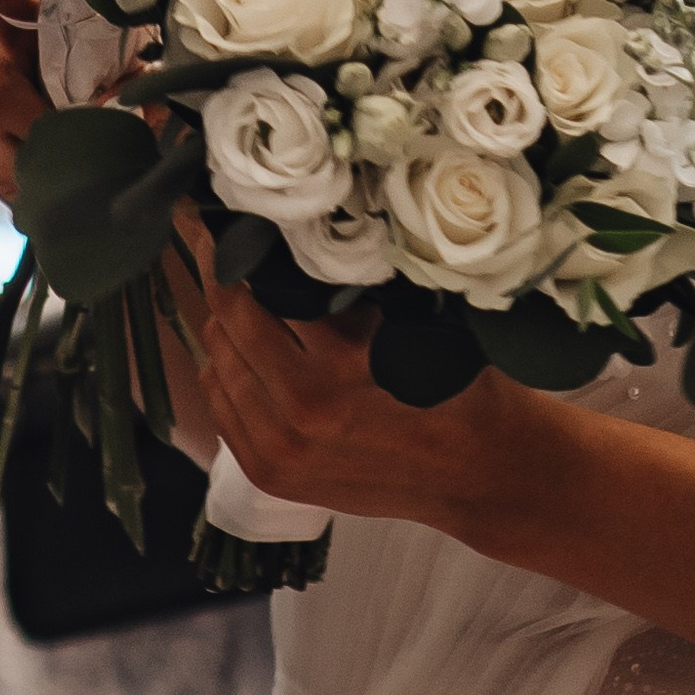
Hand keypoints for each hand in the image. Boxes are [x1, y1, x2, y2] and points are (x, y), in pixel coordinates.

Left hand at [168, 213, 526, 530]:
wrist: (478, 475)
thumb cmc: (461, 387)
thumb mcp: (418, 322)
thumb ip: (355, 291)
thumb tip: (297, 236)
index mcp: (342, 363)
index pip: (260, 289)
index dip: (238, 250)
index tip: (219, 219)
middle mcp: (302, 408)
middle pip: (229, 321)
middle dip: (222, 278)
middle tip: (216, 242)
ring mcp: (279, 448)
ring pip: (217, 361)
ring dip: (224, 326)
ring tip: (238, 296)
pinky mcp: (269, 474)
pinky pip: (221, 404)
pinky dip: (227, 371)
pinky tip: (247, 351)